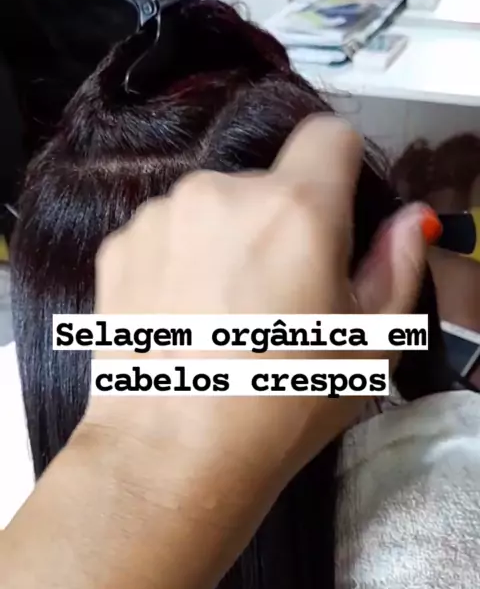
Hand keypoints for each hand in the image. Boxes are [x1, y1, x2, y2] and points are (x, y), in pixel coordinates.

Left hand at [83, 116, 429, 484]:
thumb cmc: (284, 401)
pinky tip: (182, 318)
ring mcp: (161, 215)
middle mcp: (221, 192)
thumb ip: (398, 266)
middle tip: (279, 295)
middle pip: (268, 182)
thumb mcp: (370, 344)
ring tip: (222, 314)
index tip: (336, 219)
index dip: (341, 170)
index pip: (329, 135)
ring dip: (227, 240)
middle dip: (281, 222)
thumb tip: (406, 221)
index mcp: (295, 207)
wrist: (171, 453)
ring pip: (214, 208)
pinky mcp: (118, 245)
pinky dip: (180, 260)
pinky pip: (167, 233)